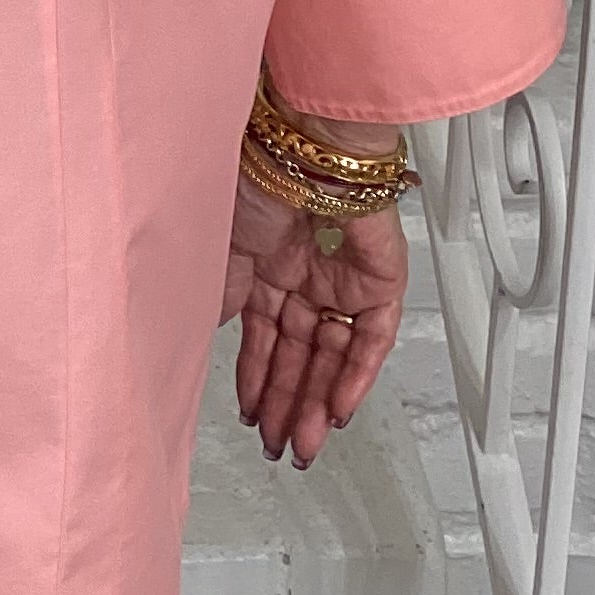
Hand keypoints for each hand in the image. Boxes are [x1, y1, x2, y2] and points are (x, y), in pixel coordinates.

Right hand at [219, 171, 407, 468]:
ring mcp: (343, 278)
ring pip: (334, 354)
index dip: (259, 378)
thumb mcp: (222, 248)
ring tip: (302, 443)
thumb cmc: (257, 176)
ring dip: (316, 401)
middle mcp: (306, 273)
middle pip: (300, 353)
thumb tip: (214, 335)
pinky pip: (371, 340)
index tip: (252, 414)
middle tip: (280, 445)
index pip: (266, 336)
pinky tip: (334, 411)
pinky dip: (353, 378)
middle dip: (287, 402)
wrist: (303, 150)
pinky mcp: (380, 280)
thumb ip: (222, 298)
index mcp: (267, 264)